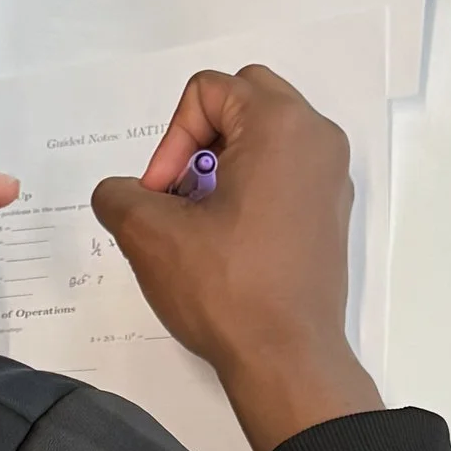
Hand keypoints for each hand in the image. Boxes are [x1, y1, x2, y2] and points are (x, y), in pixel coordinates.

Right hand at [93, 62, 381, 450]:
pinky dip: (252, 185)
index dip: (171, 140)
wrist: (287, 359)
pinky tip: (229, 236)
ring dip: (224, 162)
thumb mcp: (149, 234)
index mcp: (280, 125)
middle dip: (200, 138)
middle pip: (244, 99)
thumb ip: (119, 194)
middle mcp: (317, 138)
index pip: (207, 91)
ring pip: (266, 135)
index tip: (163, 195)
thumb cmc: (227, 290)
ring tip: (200, 216)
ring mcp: (331, 176)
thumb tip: (120, 194)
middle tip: (180, 192)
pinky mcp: (331, 212)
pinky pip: (285, 170)